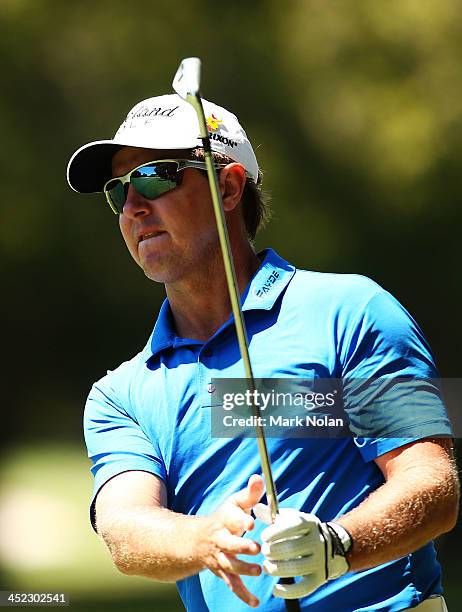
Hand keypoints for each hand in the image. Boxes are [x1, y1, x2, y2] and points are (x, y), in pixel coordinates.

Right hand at [200, 474, 264, 607]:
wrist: (198, 541)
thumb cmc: (224, 518)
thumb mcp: (235, 503)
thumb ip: (250, 493)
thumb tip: (260, 477)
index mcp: (225, 520)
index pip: (231, 518)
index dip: (240, 519)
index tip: (250, 522)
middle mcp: (220, 540)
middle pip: (229, 543)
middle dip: (241, 546)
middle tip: (256, 548)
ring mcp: (220, 557)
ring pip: (229, 565)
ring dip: (243, 569)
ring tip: (258, 570)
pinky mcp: (223, 572)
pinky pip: (232, 584)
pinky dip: (243, 594)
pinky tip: (255, 603)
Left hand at [254, 504, 350, 599]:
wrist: (331, 546)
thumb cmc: (301, 531)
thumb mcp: (290, 519)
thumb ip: (272, 515)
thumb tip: (256, 508)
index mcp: (309, 523)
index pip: (293, 525)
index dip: (276, 532)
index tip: (264, 537)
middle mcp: (317, 541)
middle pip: (292, 548)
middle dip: (273, 551)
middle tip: (264, 551)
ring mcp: (320, 560)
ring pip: (296, 568)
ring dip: (276, 569)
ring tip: (267, 566)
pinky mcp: (319, 578)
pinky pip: (304, 588)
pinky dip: (288, 591)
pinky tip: (275, 589)